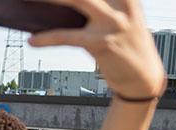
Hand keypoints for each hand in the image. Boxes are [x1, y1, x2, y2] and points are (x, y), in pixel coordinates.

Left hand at [28, 0, 165, 97]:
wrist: (143, 76)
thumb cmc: (121, 42)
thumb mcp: (116, 16)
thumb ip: (94, 4)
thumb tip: (54, 4)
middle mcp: (122, 3)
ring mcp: (113, 22)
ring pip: (77, 0)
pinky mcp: (102, 43)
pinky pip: (68, 37)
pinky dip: (47, 38)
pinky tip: (32, 40)